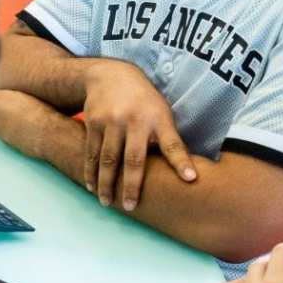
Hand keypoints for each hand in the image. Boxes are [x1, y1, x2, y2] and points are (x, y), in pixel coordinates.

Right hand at [80, 61, 199, 209]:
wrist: (110, 75)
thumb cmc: (143, 101)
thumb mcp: (161, 113)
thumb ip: (168, 138)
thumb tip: (185, 170)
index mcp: (158, 119)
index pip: (172, 144)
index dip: (181, 162)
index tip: (191, 179)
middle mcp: (134, 121)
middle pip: (133, 159)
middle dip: (132, 185)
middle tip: (131, 207)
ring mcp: (111, 122)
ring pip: (108, 159)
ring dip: (106, 183)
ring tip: (106, 202)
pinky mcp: (93, 123)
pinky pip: (91, 153)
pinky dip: (90, 172)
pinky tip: (91, 186)